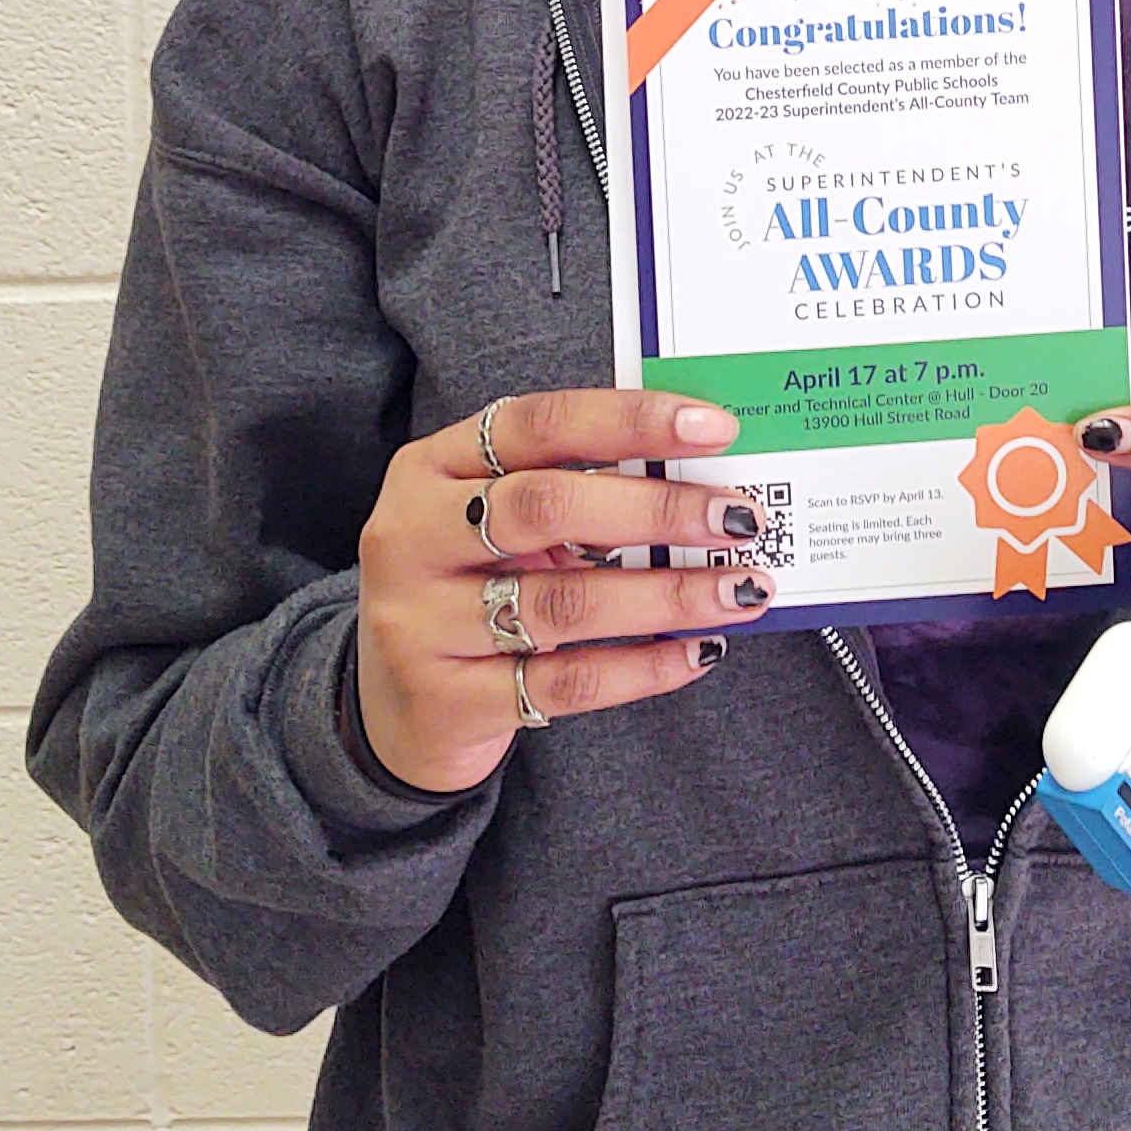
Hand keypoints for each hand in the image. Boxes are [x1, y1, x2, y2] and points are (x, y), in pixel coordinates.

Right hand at [355, 391, 775, 793]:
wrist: (389, 709)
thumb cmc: (466, 589)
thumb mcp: (491, 524)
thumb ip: (571, 492)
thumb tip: (700, 478)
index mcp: (432, 468)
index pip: (538, 425)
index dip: (630, 421)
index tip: (715, 427)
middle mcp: (415, 535)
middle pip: (545, 506)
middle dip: (656, 508)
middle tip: (739, 516)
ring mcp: (423, 622)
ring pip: (563, 601)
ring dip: (667, 594)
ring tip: (741, 589)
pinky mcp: (450, 700)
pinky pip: (566, 681)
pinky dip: (643, 666)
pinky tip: (697, 653)